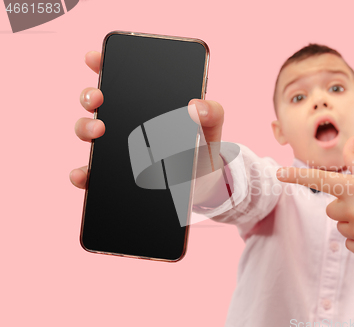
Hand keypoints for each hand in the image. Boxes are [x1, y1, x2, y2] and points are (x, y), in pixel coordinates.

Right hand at [70, 52, 226, 204]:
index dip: (102, 64)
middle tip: (98, 98)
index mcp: (144, 103)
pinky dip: (83, 173)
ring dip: (84, 127)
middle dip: (89, 94)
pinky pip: (91, 173)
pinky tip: (85, 175)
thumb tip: (196, 105)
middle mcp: (124, 122)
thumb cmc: (202, 148)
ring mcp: (115, 147)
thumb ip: (211, 112)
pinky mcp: (112, 174)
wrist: (201, 183)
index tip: (95, 57)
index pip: (118, 79)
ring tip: (98, 131)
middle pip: (94, 101)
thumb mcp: (210, 128)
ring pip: (86, 131)